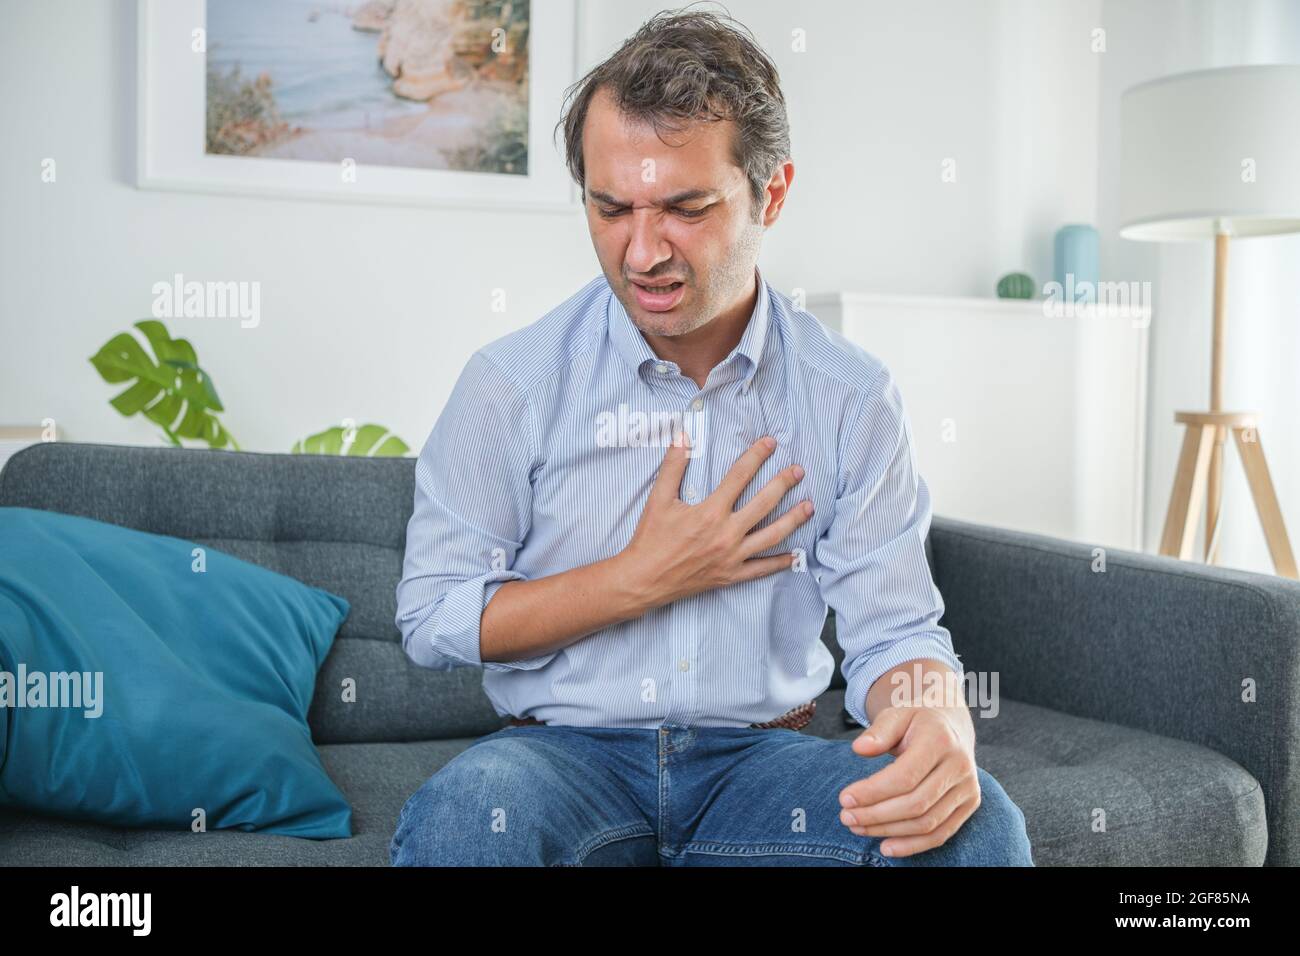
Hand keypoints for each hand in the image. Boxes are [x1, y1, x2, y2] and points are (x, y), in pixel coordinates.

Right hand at [618, 430, 813, 611]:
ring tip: (809, 506)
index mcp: (710, 512)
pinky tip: (795, 555)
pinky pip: (762, 569)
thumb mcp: (658, 498)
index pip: (740, 476)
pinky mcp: (731, 576)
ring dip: (793, 519)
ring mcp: (732, 557)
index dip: (757, 456)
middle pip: (764, 503)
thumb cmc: (650, 538)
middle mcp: (726, 533)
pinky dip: (780, 562)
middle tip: (798, 471)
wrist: (643, 580)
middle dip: (783, 483)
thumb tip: (682, 435)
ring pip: (771, 536)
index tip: (771, 443)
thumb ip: (673, 465)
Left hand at [837, 705, 979, 857]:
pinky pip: (941, 834)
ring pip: (927, 823)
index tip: (845, 798)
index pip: (905, 776)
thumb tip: (859, 749)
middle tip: (846, 817)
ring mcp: (968, 787)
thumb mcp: (896, 714)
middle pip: (916, 803)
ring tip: (858, 828)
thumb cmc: (916, 720)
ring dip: (889, 831)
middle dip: (876, 815)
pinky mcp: (969, 804)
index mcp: (940, 739)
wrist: (950, 724)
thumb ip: (878, 731)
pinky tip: (886, 846)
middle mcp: (959, 765)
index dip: (873, 792)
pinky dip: (913, 845)